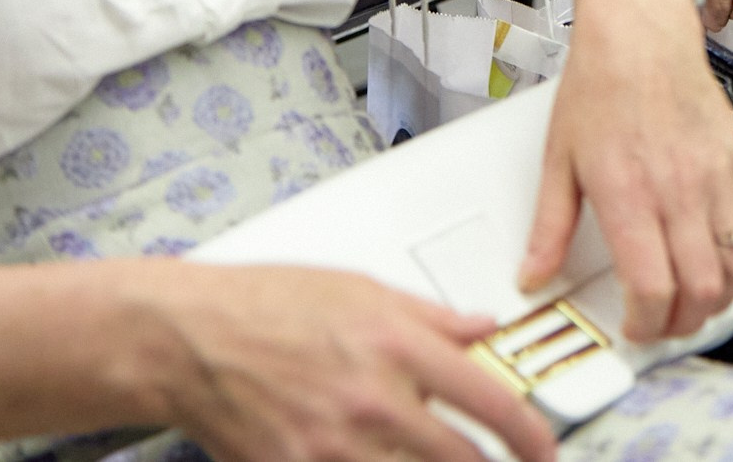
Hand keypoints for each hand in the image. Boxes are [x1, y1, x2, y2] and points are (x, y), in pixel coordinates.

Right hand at [151, 265, 555, 461]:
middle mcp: (372, 398)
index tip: (544, 448)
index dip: (532, 434)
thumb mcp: (360, 288)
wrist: (188, 338)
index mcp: (395, 344)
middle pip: (463, 460)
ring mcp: (333, 446)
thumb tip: (484, 328)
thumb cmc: (264, 304)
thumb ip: (431, 317)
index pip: (489, 400)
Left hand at [519, 0, 732, 343]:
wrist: (640, 33)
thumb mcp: (558, 160)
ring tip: (697, 301)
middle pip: (701, 289)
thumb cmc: (600, 86)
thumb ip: (548, 228)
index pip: (653, 288)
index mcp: (629, 193)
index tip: (635, 326)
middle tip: (664, 323)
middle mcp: (679, 189)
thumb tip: (533, 274)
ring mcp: (717, 176)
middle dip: (683, 323)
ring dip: (722, 298)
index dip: (647, 324)